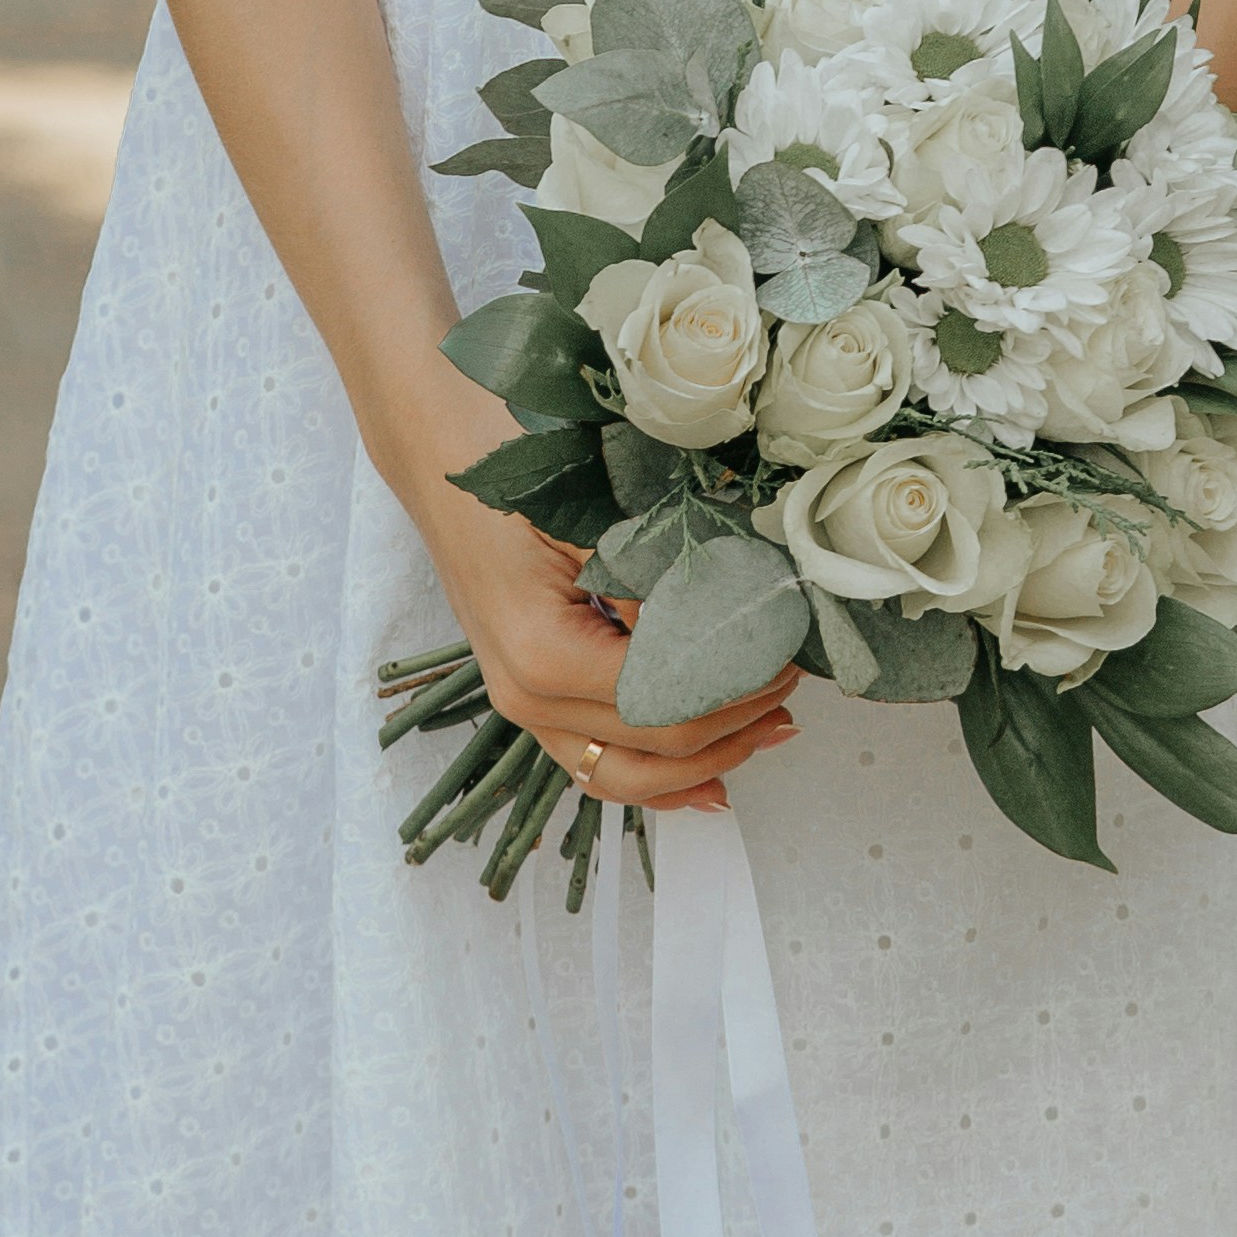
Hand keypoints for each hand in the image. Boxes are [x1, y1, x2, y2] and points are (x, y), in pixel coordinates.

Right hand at [393, 371, 799, 815]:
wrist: (444, 455)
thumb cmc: (515, 471)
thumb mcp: (600, 518)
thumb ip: (662, 586)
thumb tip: (739, 630)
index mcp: (543, 656)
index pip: (666, 702)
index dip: (737, 689)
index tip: (787, 658)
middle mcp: (526, 699)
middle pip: (654, 748)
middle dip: (735, 725)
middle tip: (792, 685)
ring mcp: (522, 706)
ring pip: (625, 777)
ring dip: (703, 763)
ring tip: (766, 733)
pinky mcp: (530, 699)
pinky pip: (596, 763)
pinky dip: (654, 778)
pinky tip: (705, 781)